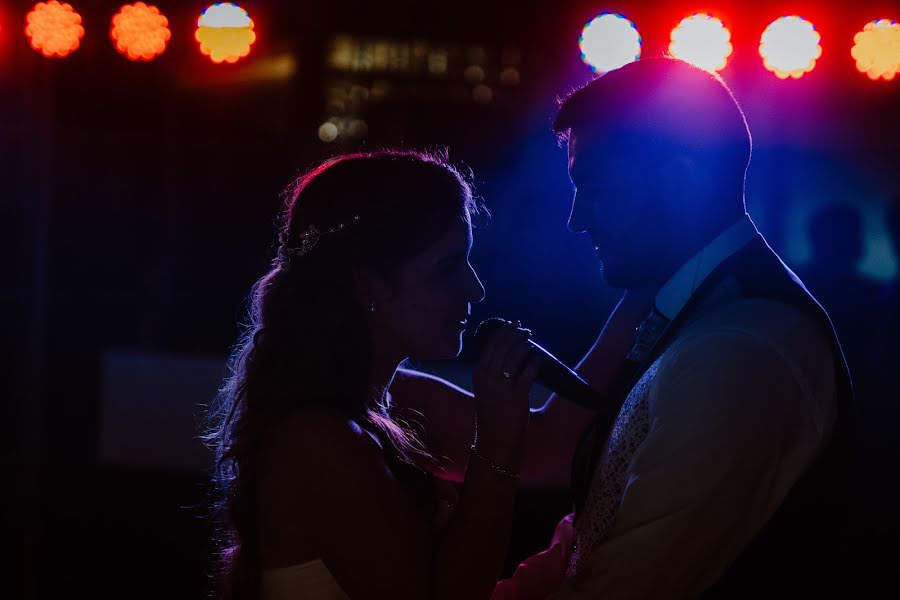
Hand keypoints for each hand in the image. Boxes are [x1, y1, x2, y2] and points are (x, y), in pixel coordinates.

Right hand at [472, 320, 539, 464]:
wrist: (494, 439)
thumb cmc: (491, 414)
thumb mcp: (485, 389)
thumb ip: (492, 372)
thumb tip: (507, 353)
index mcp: (479, 374)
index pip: (490, 346)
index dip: (503, 332)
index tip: (512, 324)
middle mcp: (488, 377)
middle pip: (503, 347)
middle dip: (514, 334)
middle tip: (524, 328)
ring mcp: (502, 386)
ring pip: (514, 357)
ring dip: (524, 345)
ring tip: (530, 339)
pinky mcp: (517, 395)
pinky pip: (528, 373)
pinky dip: (534, 363)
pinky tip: (539, 358)